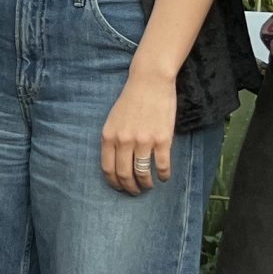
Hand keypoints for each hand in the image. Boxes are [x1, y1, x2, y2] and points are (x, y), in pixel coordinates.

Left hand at [100, 69, 177, 195]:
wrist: (149, 81)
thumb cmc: (131, 100)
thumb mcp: (113, 119)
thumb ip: (113, 139)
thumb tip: (115, 162)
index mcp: (109, 136)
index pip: (108, 168)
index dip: (114, 183)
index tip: (119, 188)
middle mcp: (124, 141)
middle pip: (124, 174)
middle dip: (129, 188)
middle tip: (135, 192)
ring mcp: (143, 141)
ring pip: (143, 173)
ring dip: (146, 184)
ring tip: (148, 186)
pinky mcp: (162, 139)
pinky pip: (162, 165)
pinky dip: (164, 175)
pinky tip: (164, 177)